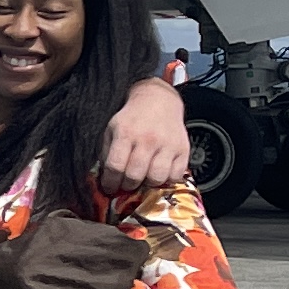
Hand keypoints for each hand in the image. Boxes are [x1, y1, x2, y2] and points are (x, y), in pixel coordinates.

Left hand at [99, 76, 192, 193]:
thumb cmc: (133, 118)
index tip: (109, 188)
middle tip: (126, 184)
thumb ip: (107, 153)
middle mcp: (148, 139)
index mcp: (126, 133)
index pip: (115, 166)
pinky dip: (166, 180)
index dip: (110, 182)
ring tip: (143, 179)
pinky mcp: (183, 149)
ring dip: (147, 185)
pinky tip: (159, 174)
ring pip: (156, 178)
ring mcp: (167, 144)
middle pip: (135, 175)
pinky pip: (175, 176)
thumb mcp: (112, 129)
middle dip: (127, 186)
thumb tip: (105, 178)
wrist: (159, 101)